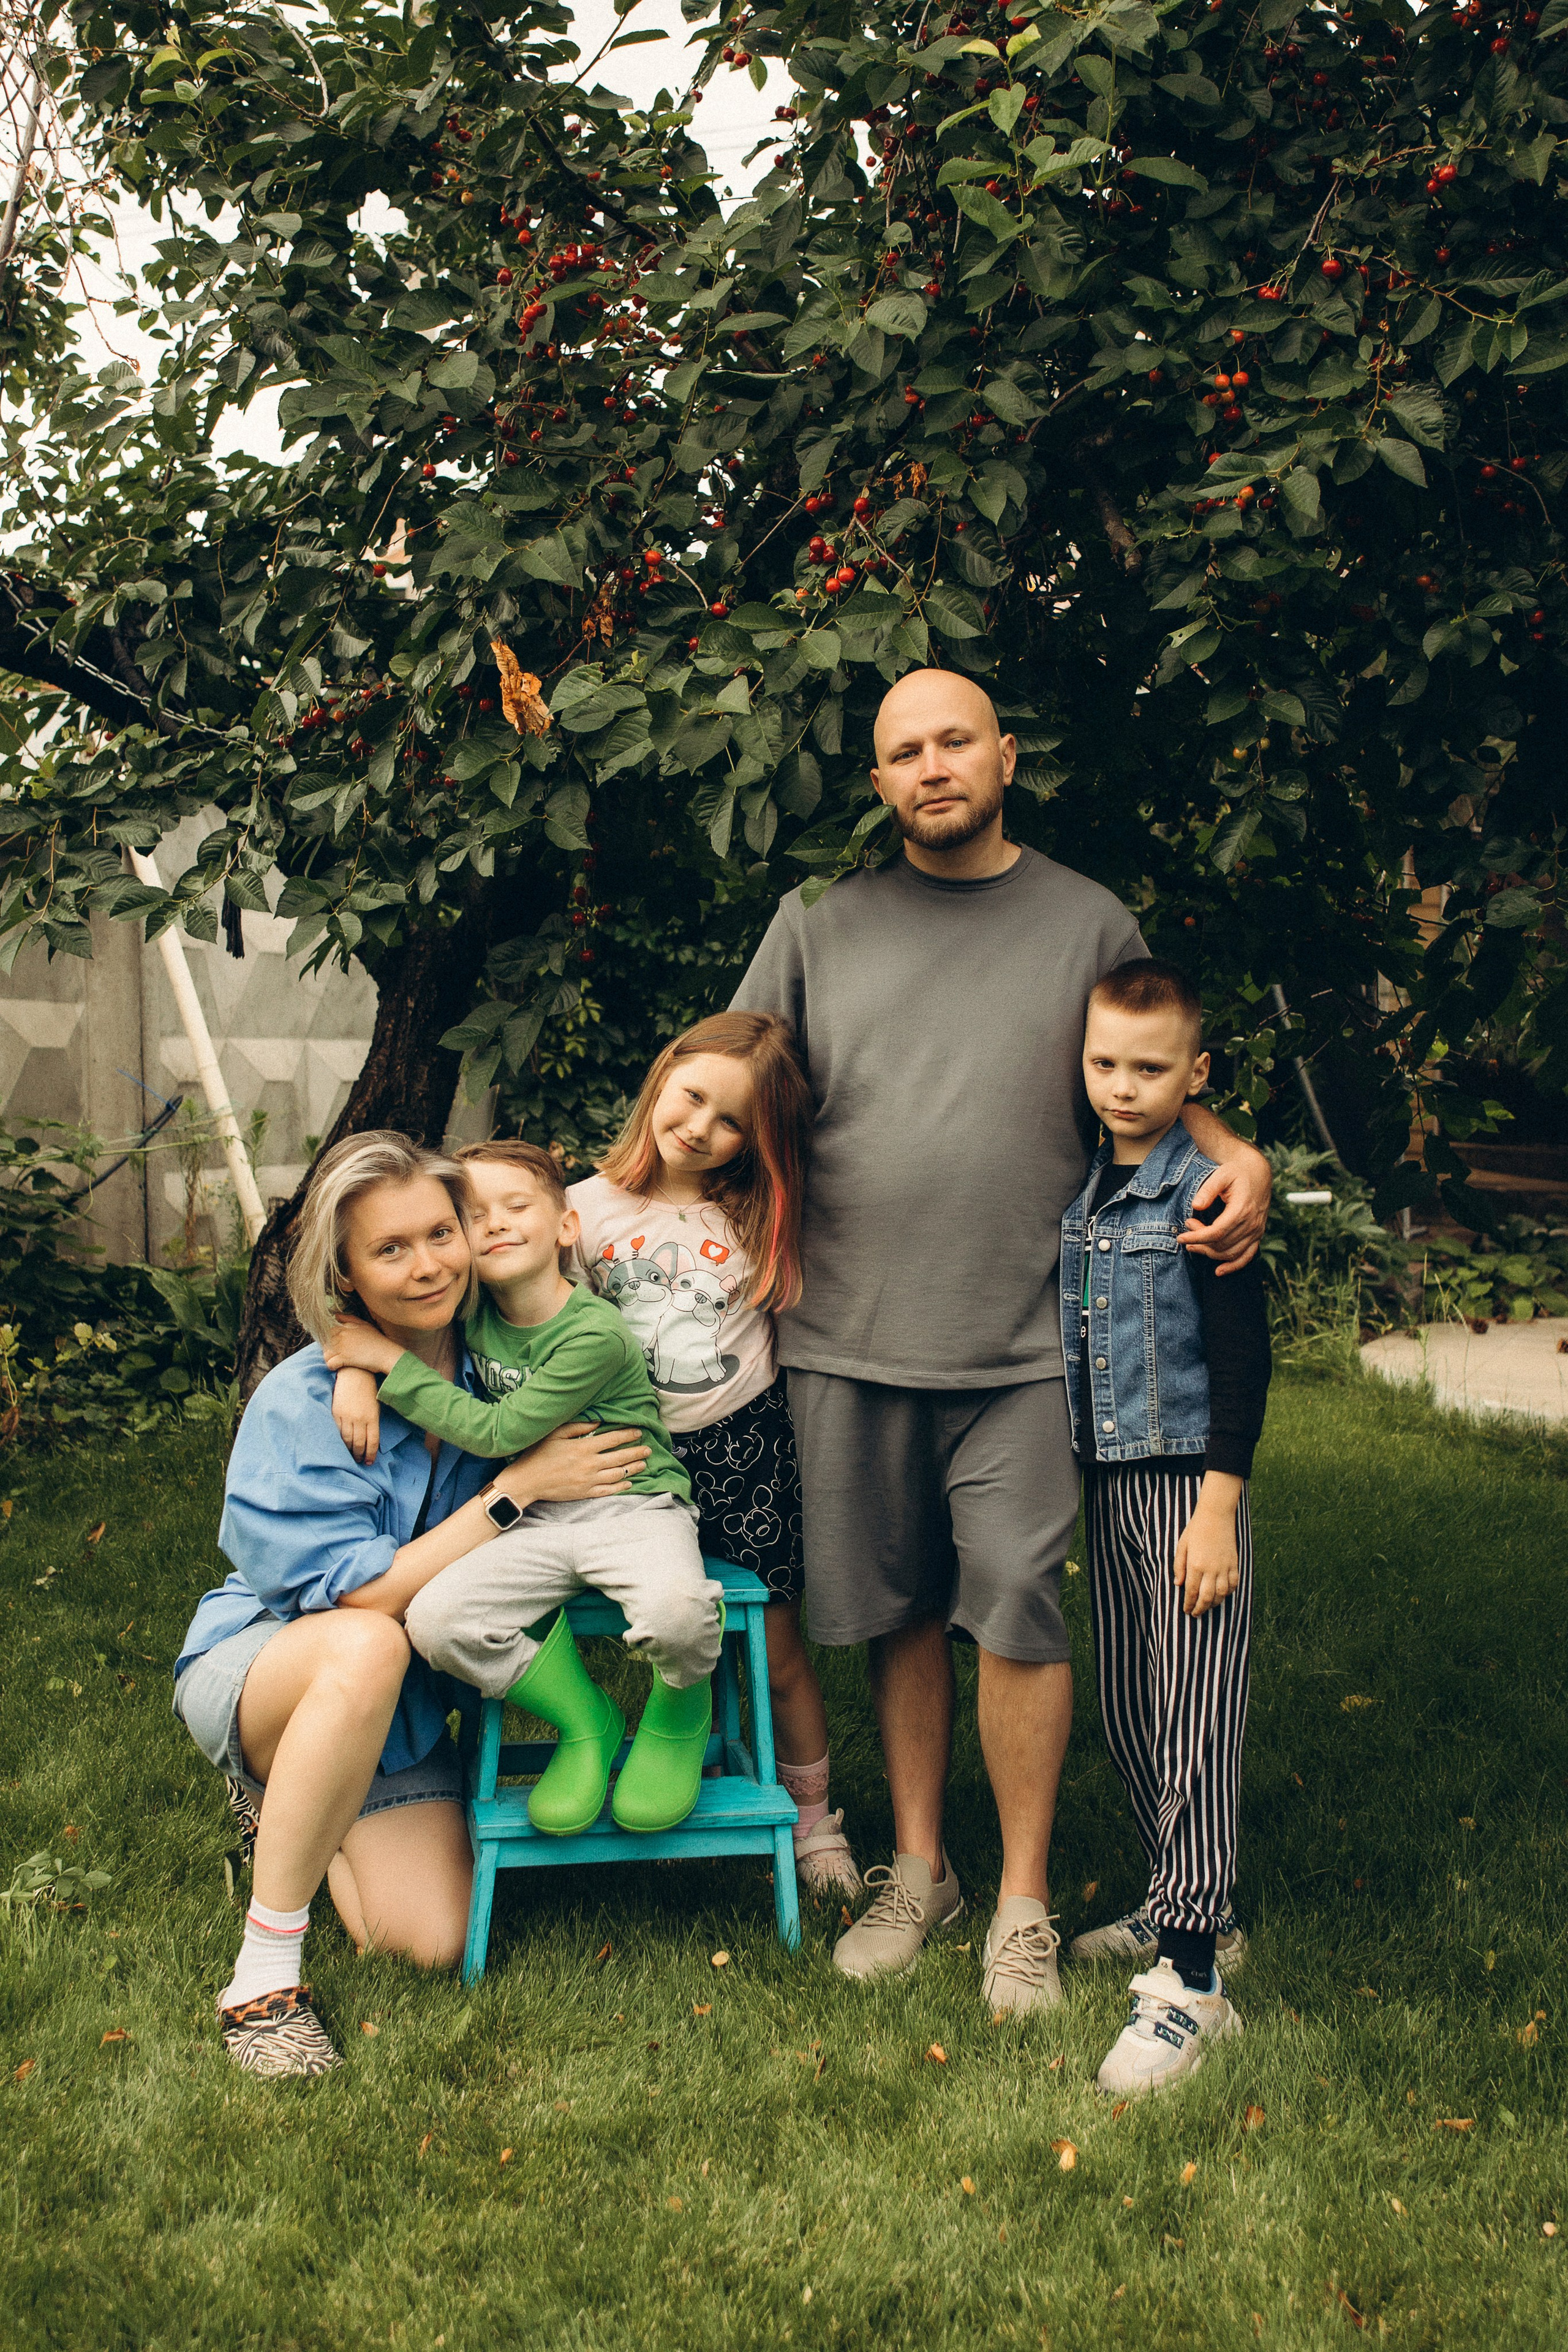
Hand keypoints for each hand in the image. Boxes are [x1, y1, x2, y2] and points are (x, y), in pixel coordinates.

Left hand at [324, 1315, 402, 1376]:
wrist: (386, 1353)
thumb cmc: (377, 1340)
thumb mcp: (365, 1325)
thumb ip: (349, 1319)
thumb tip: (336, 1315)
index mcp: (345, 1327)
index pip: (328, 1331)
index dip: (329, 1339)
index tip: (334, 1345)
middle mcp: (342, 1335)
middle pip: (325, 1343)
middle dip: (328, 1349)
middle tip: (336, 1355)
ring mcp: (342, 1347)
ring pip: (325, 1354)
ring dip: (329, 1358)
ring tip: (336, 1361)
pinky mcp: (344, 1358)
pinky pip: (330, 1363)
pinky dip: (332, 1366)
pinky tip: (337, 1367)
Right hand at [331, 1367, 381, 1466]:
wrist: (354, 1374)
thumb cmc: (368, 1391)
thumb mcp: (375, 1407)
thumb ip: (372, 1423)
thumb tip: (369, 1440)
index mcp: (372, 1417)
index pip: (372, 1442)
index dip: (370, 1454)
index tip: (369, 1462)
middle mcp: (359, 1419)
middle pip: (359, 1443)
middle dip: (359, 1455)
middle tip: (358, 1461)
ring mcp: (346, 1416)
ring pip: (347, 1440)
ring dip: (348, 1450)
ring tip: (350, 1456)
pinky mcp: (336, 1413)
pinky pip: (337, 1431)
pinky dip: (339, 1440)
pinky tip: (340, 1445)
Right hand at [511, 1422, 651, 1505]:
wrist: (527, 1481)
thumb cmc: (538, 1454)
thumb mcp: (555, 1434)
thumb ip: (578, 1427)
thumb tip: (598, 1422)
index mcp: (584, 1448)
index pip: (613, 1439)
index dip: (628, 1435)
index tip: (639, 1432)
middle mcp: (590, 1464)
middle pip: (620, 1457)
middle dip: (636, 1452)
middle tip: (648, 1449)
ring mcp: (589, 1480)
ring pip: (618, 1474)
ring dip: (633, 1469)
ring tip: (643, 1464)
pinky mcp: (586, 1493)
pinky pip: (608, 1490)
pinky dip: (621, 1487)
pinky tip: (629, 1483)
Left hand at [1173, 1482, 1241, 1616]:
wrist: (1216, 1516)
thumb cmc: (1196, 1530)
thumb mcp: (1182, 1546)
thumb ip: (1179, 1566)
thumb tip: (1178, 1584)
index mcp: (1195, 1565)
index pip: (1191, 1592)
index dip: (1188, 1604)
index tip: (1186, 1610)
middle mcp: (1211, 1569)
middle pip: (1207, 1597)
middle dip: (1200, 1608)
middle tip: (1196, 1614)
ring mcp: (1225, 1567)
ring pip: (1222, 1594)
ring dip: (1214, 1604)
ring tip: (1208, 1606)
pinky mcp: (1234, 1564)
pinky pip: (1233, 1584)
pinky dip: (1228, 1592)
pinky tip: (1222, 1595)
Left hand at [1180, 1145, 1270, 1273]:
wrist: (1258, 1172)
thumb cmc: (1237, 1172)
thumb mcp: (1221, 1174)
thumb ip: (1208, 1189)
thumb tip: (1196, 1206)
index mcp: (1242, 1209)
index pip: (1216, 1232)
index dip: (1196, 1237)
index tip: (1180, 1237)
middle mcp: (1251, 1224)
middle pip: (1221, 1244)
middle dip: (1200, 1241)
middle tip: (1187, 1229)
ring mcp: (1256, 1231)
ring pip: (1230, 1253)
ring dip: (1210, 1253)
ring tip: (1193, 1246)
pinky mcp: (1258, 1235)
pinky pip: (1247, 1256)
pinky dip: (1233, 1266)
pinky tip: (1219, 1271)